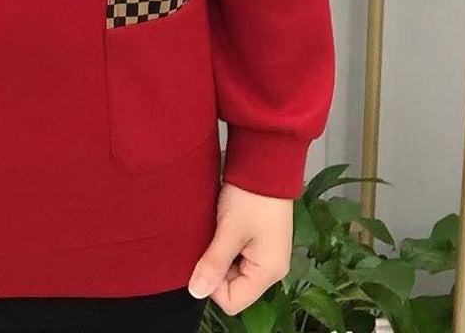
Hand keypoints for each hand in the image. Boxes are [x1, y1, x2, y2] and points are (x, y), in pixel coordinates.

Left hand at [187, 182, 291, 314]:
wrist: (265, 163)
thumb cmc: (251, 197)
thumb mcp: (230, 231)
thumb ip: (214, 263)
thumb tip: (196, 292)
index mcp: (268, 272)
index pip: (233, 301)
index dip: (212, 285)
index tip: (203, 258)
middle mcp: (269, 268)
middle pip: (232, 287)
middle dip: (214, 268)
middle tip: (207, 240)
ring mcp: (263, 254)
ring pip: (231, 270)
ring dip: (217, 254)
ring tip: (212, 231)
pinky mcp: (256, 240)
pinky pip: (234, 254)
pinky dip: (222, 245)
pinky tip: (217, 227)